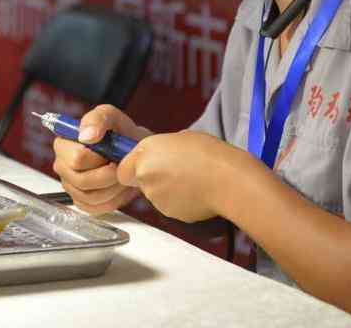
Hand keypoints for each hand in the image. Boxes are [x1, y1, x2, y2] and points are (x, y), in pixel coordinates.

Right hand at [51, 105, 152, 214]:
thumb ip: (97, 119)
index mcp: (63, 144)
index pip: (76, 159)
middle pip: (82, 180)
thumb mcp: (111, 116)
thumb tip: (86, 136)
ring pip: (90, 196)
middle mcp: (63, 166)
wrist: (133, 151)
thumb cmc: (120, 133)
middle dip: (108, 174)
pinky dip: (113, 200)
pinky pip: (95, 208)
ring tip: (123, 175)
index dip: (98, 158)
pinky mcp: (82, 202)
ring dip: (113, 187)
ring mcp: (71, 186)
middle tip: (121, 165)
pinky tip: (120, 187)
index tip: (111, 152)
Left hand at [116, 130, 256, 222]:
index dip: (133, 169)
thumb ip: (161, 150)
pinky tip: (194, 192)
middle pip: (139, 182)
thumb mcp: (180, 138)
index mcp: (145, 153)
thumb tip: (160, 156)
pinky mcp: (169, 212)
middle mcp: (145, 176)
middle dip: (152, 178)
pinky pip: (168, 205)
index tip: (147, 165)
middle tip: (174, 171)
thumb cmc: (209, 154)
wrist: (227, 180)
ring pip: (154, 194)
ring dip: (165, 189)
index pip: (122, 170)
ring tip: (189, 181)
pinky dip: (177, 201)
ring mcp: (156, 197)